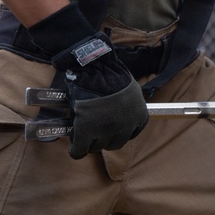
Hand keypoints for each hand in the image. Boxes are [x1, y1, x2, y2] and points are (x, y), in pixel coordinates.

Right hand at [28, 3, 147, 158]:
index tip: (111, 128)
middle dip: (105, 138)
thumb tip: (117, 115)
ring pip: (97, 147)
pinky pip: (80, 150)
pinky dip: (76, 149)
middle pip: (115, 143)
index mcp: (139, 116)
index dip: (118, 131)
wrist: (94, 64)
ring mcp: (106, 130)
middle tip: (96, 130)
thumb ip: (125, 105)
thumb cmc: (109, 71)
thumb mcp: (127, 89)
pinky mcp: (86, 131)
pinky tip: (74, 146)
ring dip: (90, 142)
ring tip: (83, 133)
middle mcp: (126, 126)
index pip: (131, 133)